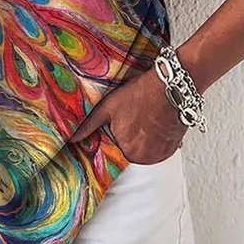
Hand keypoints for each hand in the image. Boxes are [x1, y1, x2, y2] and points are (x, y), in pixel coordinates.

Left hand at [68, 66, 187, 164]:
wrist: (171, 86)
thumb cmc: (139, 94)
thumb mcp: (108, 106)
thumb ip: (88, 125)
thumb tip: (71, 139)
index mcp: (126, 149)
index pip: (114, 150)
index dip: (115, 135)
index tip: (121, 124)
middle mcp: (144, 157)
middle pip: (129, 151)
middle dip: (128, 137)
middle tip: (133, 118)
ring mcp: (160, 154)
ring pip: (144, 151)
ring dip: (143, 140)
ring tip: (144, 120)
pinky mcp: (173, 149)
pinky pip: (159, 150)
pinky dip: (156, 140)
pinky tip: (155, 124)